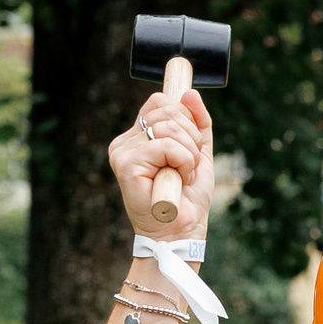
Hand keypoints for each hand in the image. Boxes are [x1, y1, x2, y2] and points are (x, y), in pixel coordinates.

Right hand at [108, 88, 214, 241]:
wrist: (182, 231)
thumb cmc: (188, 197)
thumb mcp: (199, 152)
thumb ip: (197, 123)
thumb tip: (189, 92)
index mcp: (139, 136)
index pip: (161, 102)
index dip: (186, 118)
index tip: (193, 146)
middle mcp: (126, 142)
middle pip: (168, 111)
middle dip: (192, 138)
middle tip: (190, 166)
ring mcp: (123, 152)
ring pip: (169, 128)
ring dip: (190, 154)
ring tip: (184, 176)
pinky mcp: (126, 164)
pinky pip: (167, 146)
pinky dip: (184, 163)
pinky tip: (179, 181)